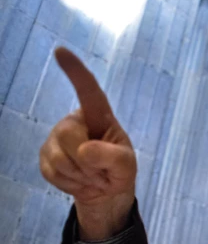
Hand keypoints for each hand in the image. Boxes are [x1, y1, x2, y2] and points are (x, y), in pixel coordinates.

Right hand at [39, 47, 136, 239]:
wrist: (105, 193)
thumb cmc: (119, 170)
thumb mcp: (126, 166)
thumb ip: (112, 157)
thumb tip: (84, 150)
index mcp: (98, 116)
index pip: (88, 91)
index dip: (75, 71)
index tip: (60, 50)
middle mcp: (74, 121)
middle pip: (68, 136)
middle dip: (87, 161)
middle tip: (102, 172)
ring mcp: (56, 138)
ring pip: (59, 158)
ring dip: (80, 175)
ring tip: (92, 176)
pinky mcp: (45, 156)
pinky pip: (52, 172)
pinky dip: (70, 184)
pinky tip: (79, 181)